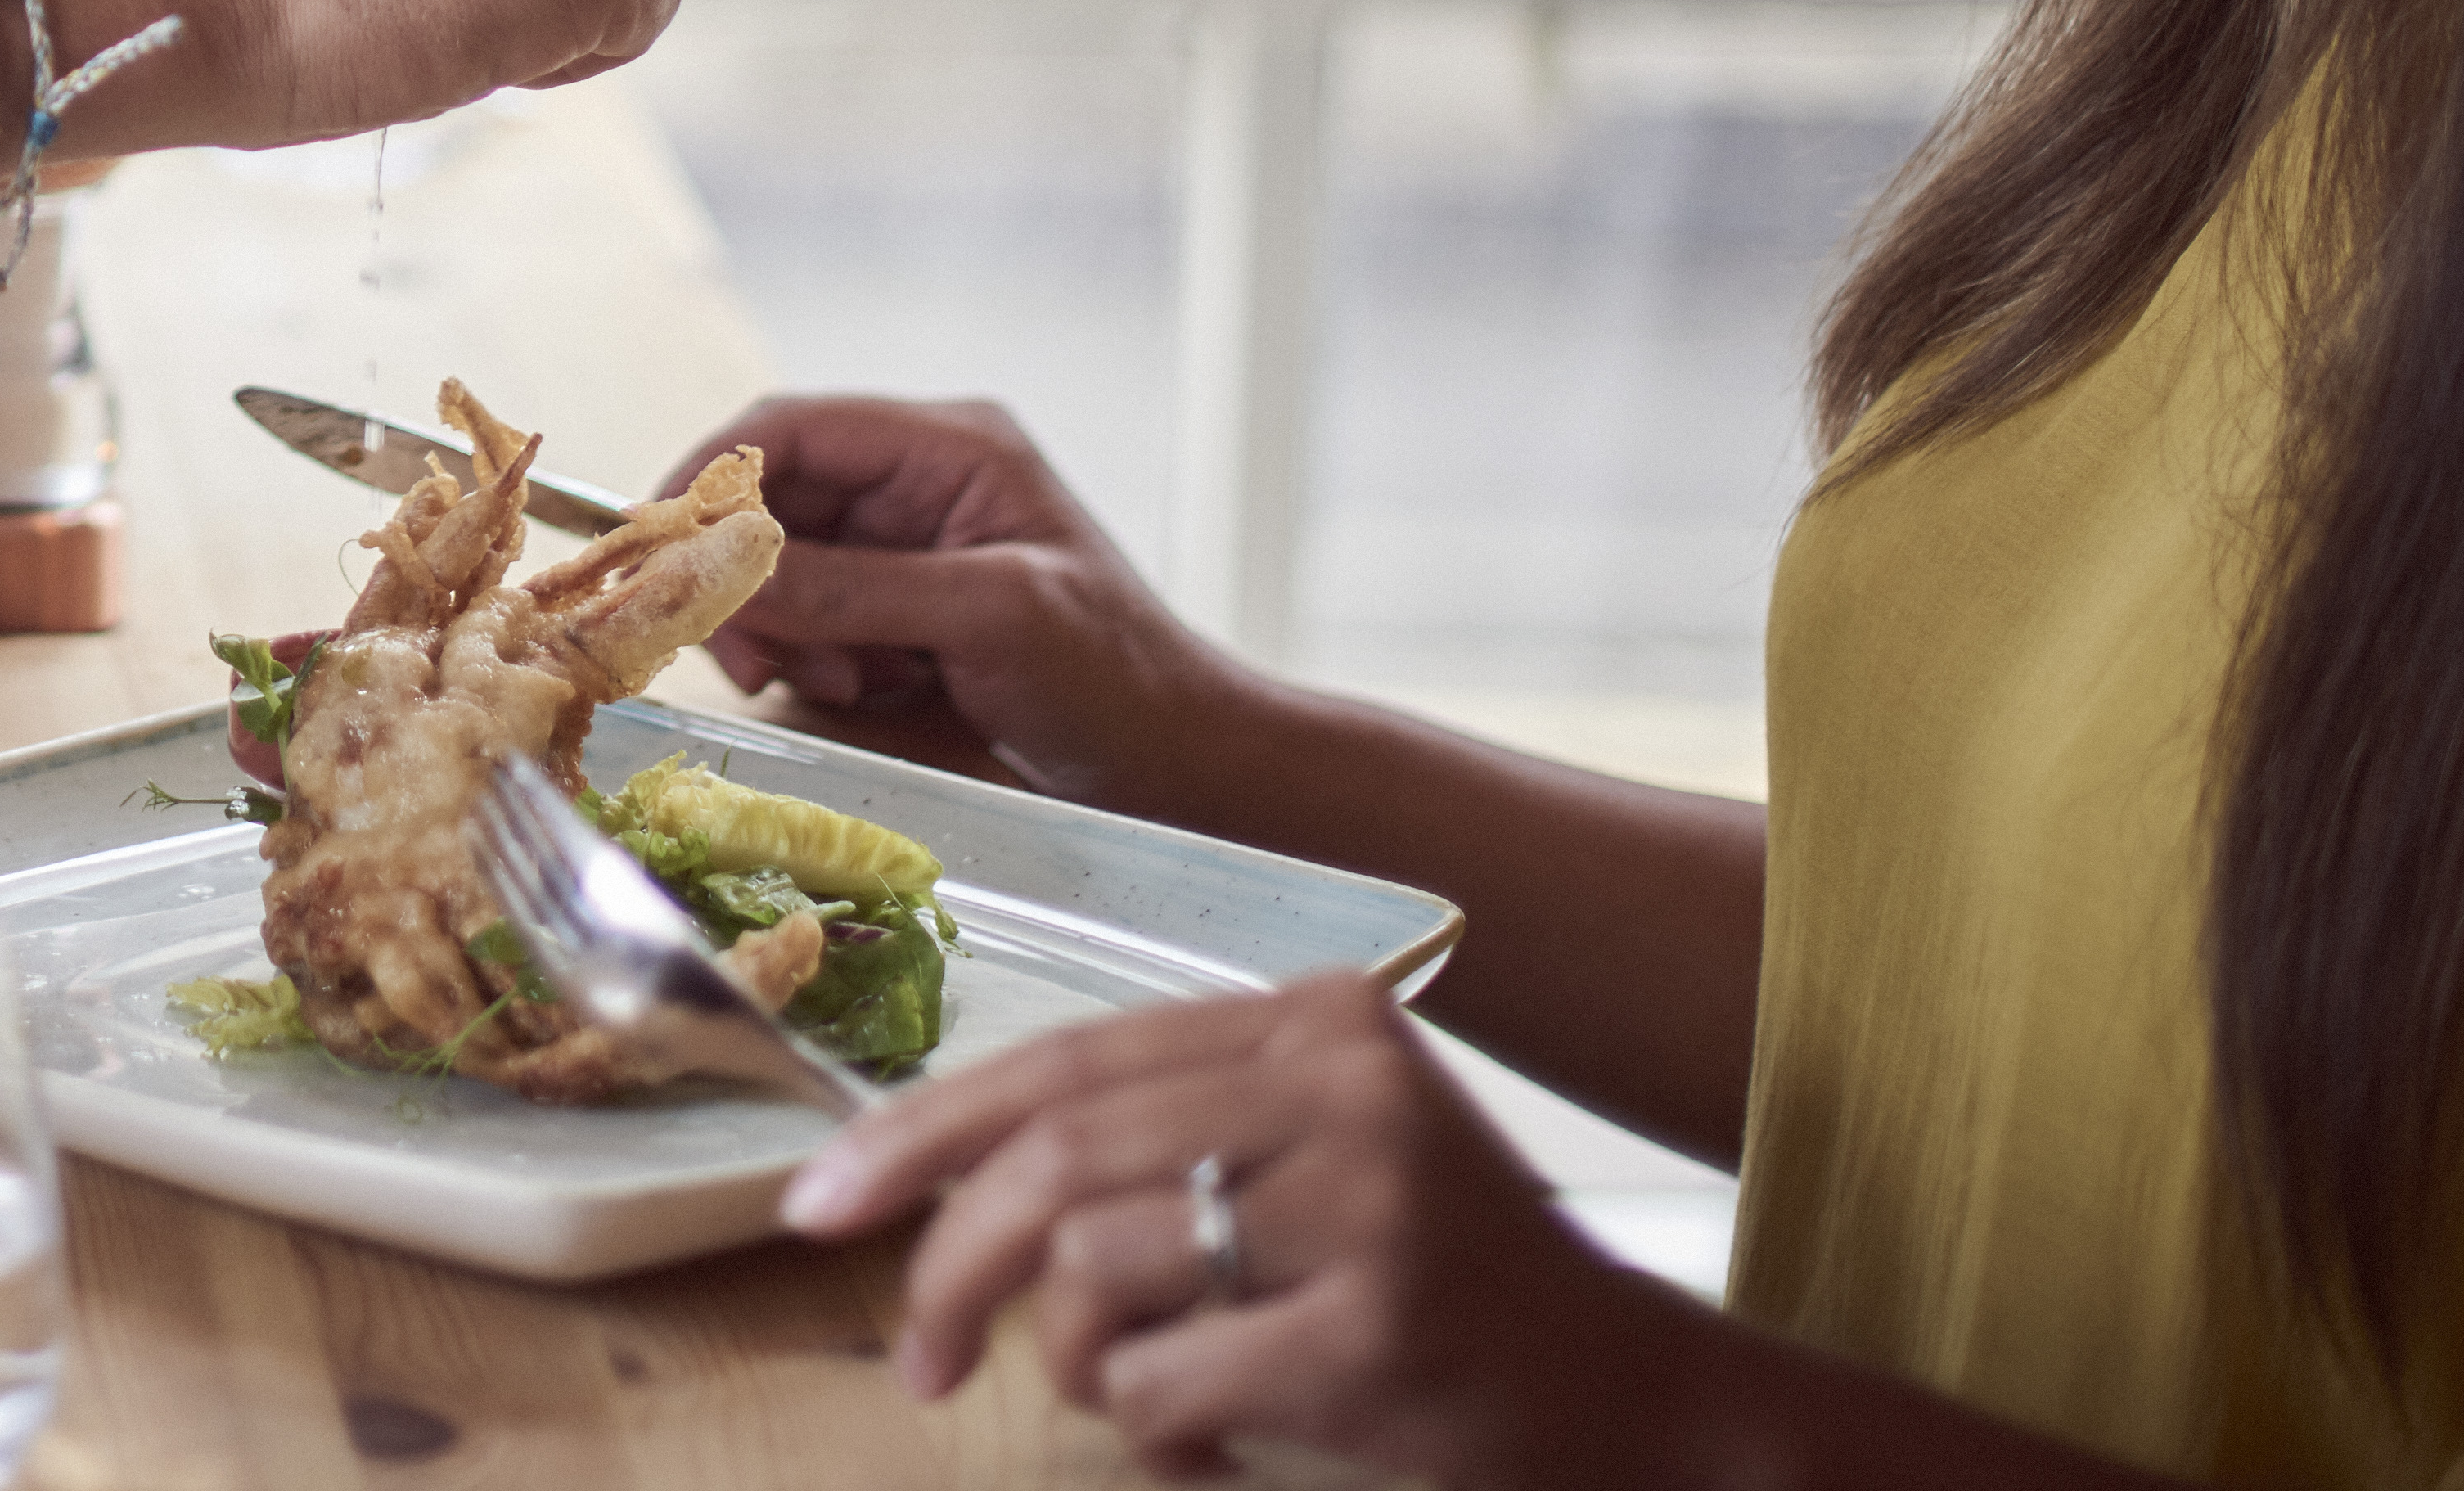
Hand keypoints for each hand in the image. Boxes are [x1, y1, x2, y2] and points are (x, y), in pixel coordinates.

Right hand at [667, 393, 1253, 809]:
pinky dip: (820, 662)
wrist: (1186, 766)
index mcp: (948, 446)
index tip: (661, 549)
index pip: (791, 429)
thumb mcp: (987, 617)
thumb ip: (854, 589)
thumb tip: (723, 571)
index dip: (713, 478)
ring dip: (791, 632)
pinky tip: (876, 694)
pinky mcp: (904, 611)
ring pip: (783, 571)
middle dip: (752, 581)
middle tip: (756, 659)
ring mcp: (910, 548)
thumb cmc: (1116, 678)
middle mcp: (919, 482)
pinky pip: (815, 622)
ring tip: (853, 685)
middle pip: (774, 503)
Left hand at [785, 968, 1698, 1487]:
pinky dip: (1154, 1433)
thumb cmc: (1444, 1286)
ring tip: (1147, 1400)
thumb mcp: (1315, 1160)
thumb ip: (1160, 1140)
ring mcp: (1368, 1204)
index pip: (1062, 1059)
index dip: (921, 1133)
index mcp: (1315, 1017)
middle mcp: (1342, 1084)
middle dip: (949, 1266)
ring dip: (1079, 1366)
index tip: (819, 1200)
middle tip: (916, 1358)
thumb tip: (934, 1177)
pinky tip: (1213, 1446)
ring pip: (1093, 1274)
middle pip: (1054, 1160)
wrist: (1644, 1401)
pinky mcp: (1376, 1330)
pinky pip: (1163, 1382)